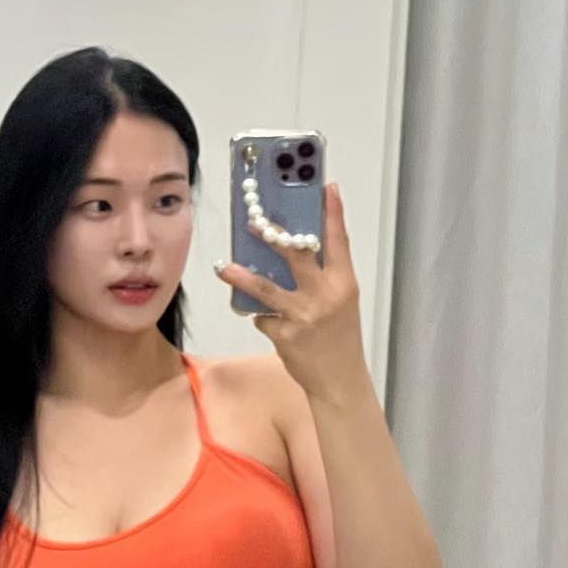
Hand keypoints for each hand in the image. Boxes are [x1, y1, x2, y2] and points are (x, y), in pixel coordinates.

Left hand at [214, 182, 371, 405]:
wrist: (338, 380)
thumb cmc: (339, 337)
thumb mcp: (341, 301)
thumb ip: (324, 275)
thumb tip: (296, 247)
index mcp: (343, 283)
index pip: (338, 241)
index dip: (332, 213)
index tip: (325, 187)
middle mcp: (324, 296)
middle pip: (296, 255)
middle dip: (273, 235)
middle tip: (254, 221)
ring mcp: (302, 316)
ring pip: (266, 289)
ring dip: (241, 276)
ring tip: (223, 267)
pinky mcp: (284, 335)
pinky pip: (263, 317)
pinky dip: (263, 317)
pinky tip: (273, 325)